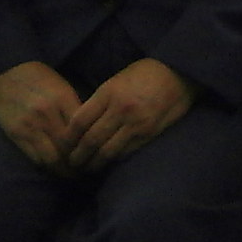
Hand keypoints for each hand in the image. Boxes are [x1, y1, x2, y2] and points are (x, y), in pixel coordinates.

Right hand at [0, 59, 84, 172]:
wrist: (7, 73)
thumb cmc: (40, 79)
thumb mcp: (63, 88)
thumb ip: (74, 110)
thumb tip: (90, 133)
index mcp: (63, 100)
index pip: (83, 132)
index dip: (91, 148)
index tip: (96, 155)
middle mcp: (47, 114)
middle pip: (69, 149)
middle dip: (79, 164)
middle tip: (86, 170)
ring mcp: (30, 126)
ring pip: (52, 159)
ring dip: (63, 170)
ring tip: (71, 173)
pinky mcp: (17, 135)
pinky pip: (36, 158)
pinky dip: (47, 166)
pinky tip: (54, 168)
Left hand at [70, 57, 193, 168]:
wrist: (178, 73)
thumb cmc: (145, 73)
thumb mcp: (117, 79)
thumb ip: (101, 101)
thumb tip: (82, 123)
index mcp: (108, 92)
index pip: (79, 121)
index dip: (68, 138)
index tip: (63, 146)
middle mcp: (120, 109)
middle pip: (91, 139)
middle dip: (78, 155)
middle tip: (71, 163)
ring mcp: (136, 123)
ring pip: (107, 151)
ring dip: (94, 163)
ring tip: (87, 168)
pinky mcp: (149, 133)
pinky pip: (126, 152)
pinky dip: (114, 160)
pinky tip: (108, 163)